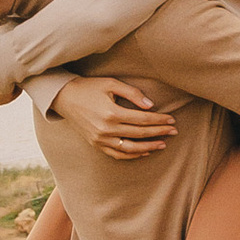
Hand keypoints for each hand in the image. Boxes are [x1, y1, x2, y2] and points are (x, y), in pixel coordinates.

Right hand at [47, 74, 178, 162]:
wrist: (65, 98)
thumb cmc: (89, 87)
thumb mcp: (111, 84)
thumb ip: (132, 93)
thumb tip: (150, 105)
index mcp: (112, 113)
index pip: (142, 119)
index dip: (159, 120)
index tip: (171, 119)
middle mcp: (107, 129)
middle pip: (140, 133)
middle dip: (159, 132)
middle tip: (174, 131)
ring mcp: (101, 139)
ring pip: (131, 148)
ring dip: (149, 147)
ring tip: (163, 143)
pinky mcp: (96, 144)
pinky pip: (118, 154)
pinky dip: (133, 155)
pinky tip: (145, 152)